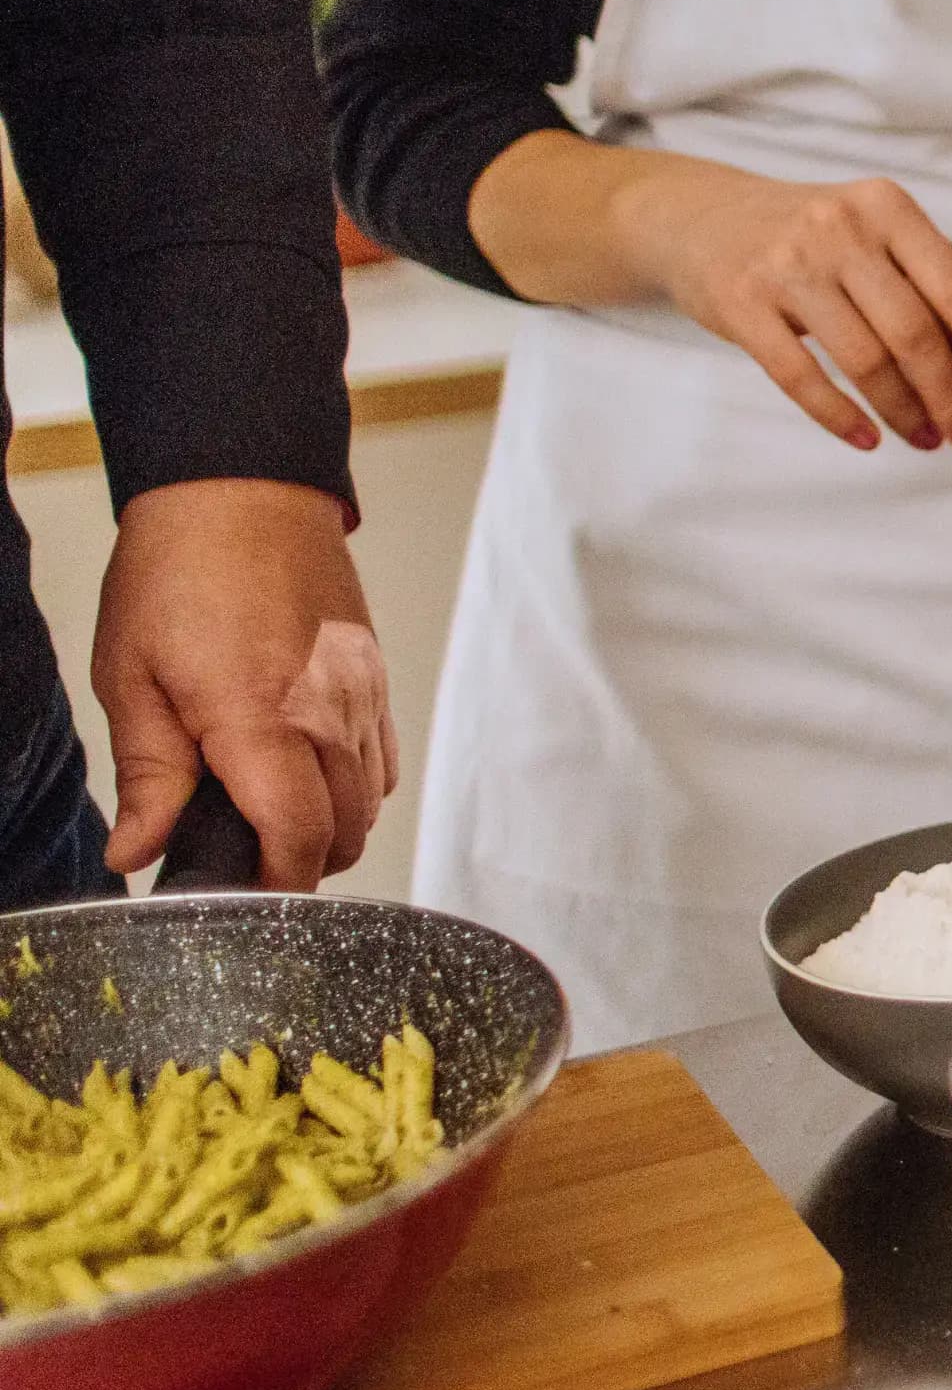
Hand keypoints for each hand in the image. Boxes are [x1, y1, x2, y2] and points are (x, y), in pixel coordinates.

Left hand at [95, 481, 388, 888]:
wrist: (243, 491)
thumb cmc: (177, 571)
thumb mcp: (131, 676)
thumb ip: (147, 776)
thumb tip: (136, 854)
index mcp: (260, 719)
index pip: (298, 839)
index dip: (274, 886)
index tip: (238, 898)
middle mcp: (327, 715)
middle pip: (346, 833)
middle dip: (301, 865)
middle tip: (244, 863)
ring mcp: (361, 696)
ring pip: (372, 802)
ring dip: (330, 828)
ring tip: (270, 820)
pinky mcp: (374, 678)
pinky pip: (382, 760)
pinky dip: (354, 788)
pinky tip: (306, 776)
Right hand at [618, 159, 951, 452]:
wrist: (699, 217)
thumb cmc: (809, 238)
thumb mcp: (870, 236)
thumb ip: (923, 288)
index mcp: (888, 208)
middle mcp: (841, 228)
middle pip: (916, 332)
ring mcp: (787, 264)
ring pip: (864, 359)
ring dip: (904, 412)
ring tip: (926, 439)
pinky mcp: (740, 301)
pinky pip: (800, 374)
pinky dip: (839, 416)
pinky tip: (868, 438)